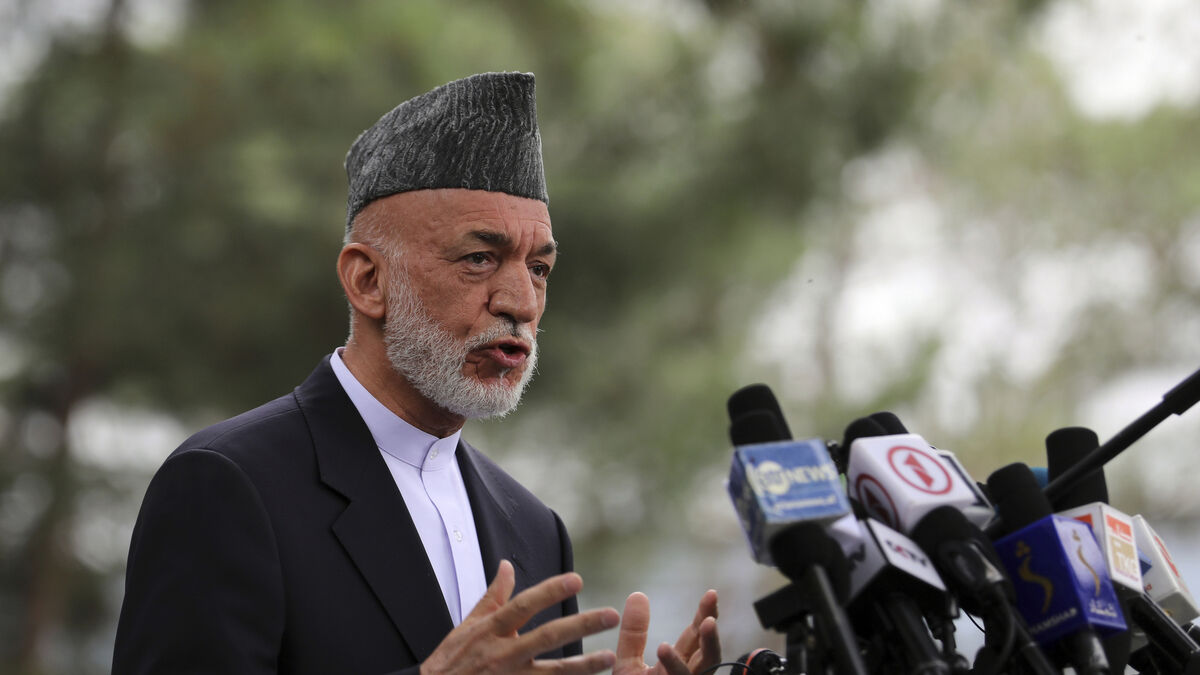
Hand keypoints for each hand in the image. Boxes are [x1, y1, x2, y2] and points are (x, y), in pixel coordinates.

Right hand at [420, 560, 619, 674]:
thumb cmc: (452, 661)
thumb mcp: (469, 625)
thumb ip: (494, 596)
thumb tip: (507, 566)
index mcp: (491, 630)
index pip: (524, 605)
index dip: (550, 591)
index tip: (577, 579)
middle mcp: (502, 654)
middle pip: (546, 636)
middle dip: (580, 625)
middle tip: (611, 615)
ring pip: (552, 672)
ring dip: (584, 666)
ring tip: (610, 658)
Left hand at [614, 590, 720, 674]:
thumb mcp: (627, 664)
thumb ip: (634, 633)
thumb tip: (638, 595)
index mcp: (678, 666)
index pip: (696, 638)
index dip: (705, 616)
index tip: (711, 594)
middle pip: (706, 655)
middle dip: (711, 634)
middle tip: (711, 614)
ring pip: (699, 672)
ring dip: (703, 648)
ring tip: (704, 625)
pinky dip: (673, 665)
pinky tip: (664, 648)